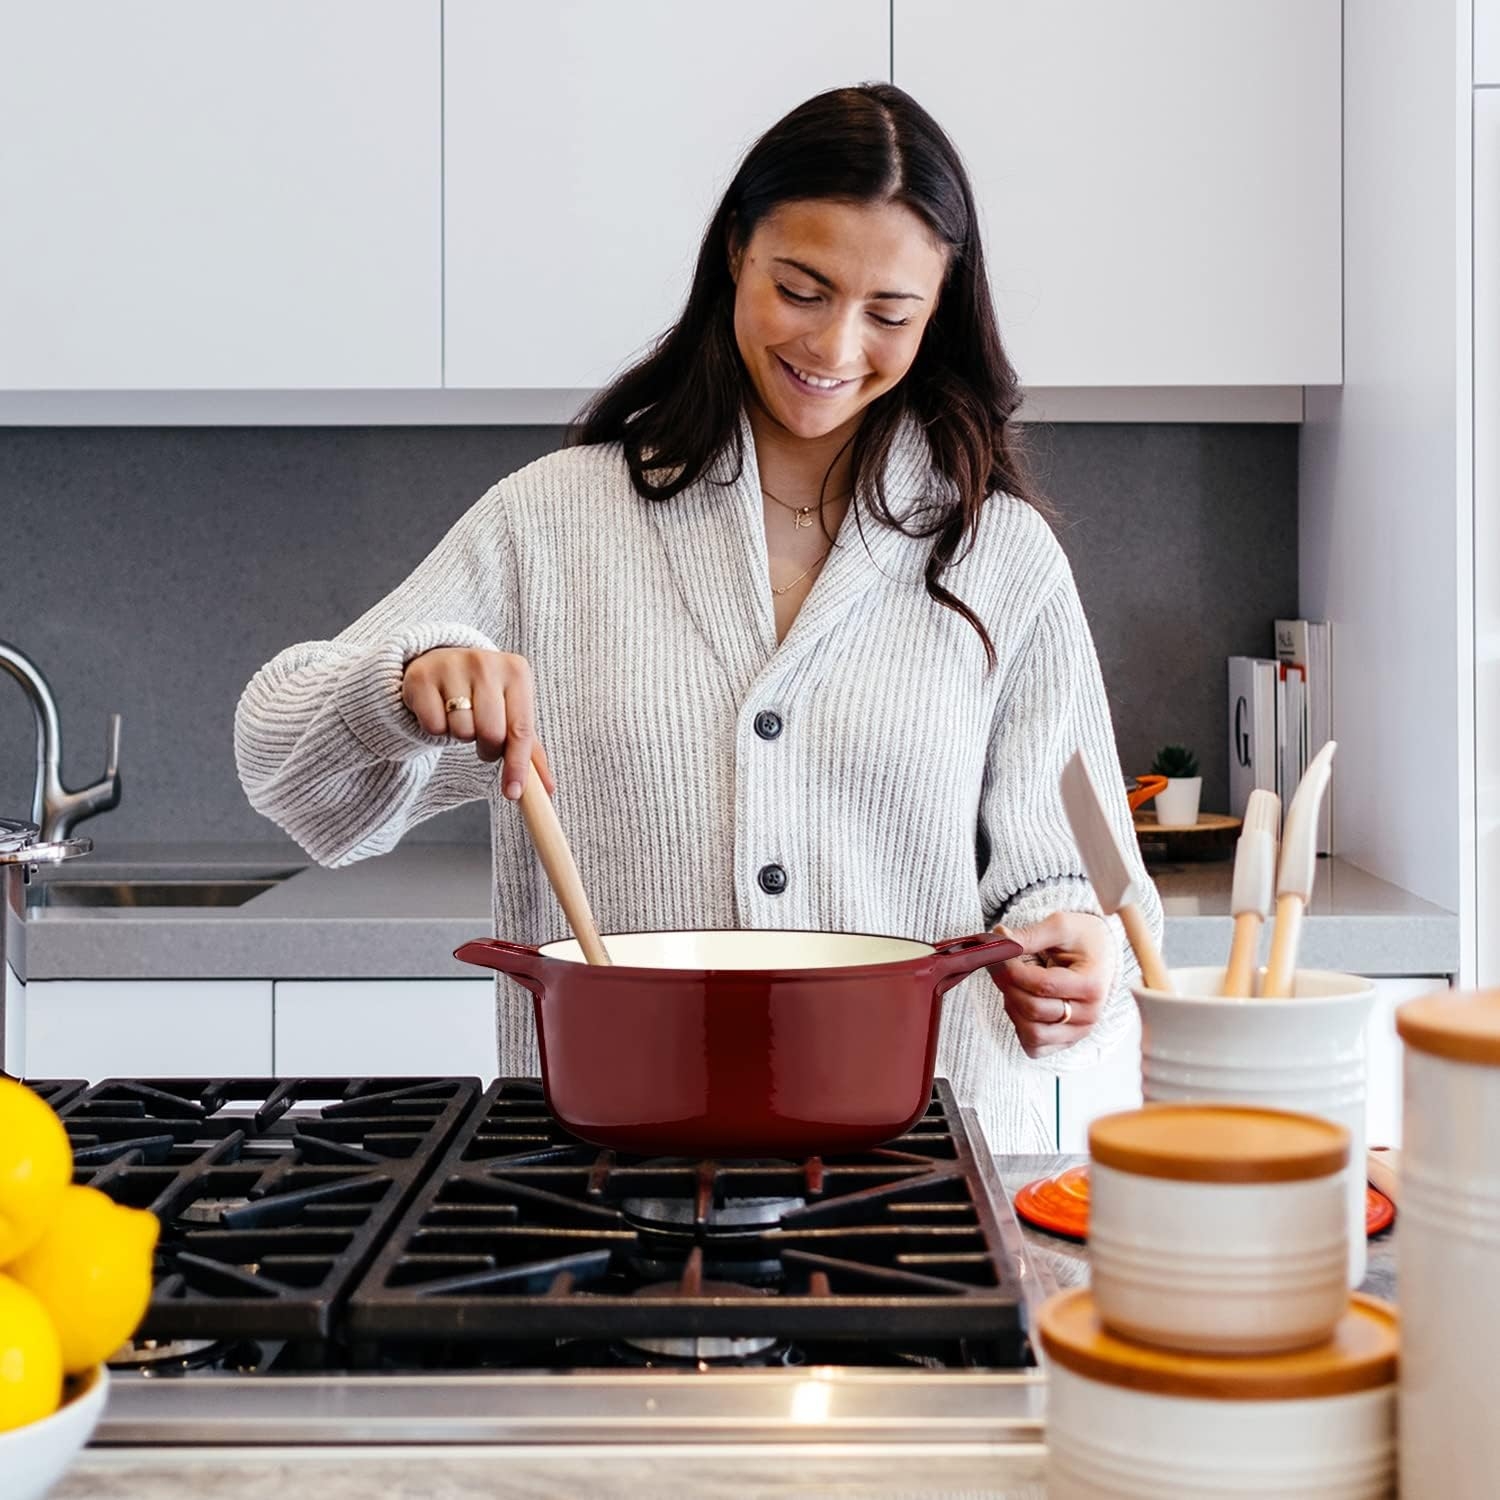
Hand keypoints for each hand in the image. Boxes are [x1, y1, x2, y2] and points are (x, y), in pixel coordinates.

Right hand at [401, 647, 555, 800]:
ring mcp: (452, 666)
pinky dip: (436, 729)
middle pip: (491, 733)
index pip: (521, 729)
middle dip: (487, 749)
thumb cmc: (484, 693)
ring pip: (461, 731)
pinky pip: (433, 726)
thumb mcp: (511, 710)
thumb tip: (547, 789)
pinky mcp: (422, 676)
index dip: (517, 765)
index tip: (513, 793)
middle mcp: (486, 663)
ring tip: (460, 718)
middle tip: (483, 742)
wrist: (441, 661)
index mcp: (516, 671)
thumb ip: (529, 748)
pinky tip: (440, 711)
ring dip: (461, 736)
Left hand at [990, 911, 1116, 1057]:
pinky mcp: (1065, 1042)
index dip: (1012, 970)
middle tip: (997, 963)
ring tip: (1013, 984)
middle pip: (1033, 1010)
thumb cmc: (1081, 938)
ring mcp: (1078, 1033)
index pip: (1042, 985)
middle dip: (1007, 985)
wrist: (1100, 953)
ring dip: (1012, 1006)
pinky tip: (1021, 1003)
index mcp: (1092, 985)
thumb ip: (1030, 936)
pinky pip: (1034, 1047)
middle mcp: (1090, 1015)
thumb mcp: (1059, 926)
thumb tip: (998, 941)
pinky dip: (1019, 1027)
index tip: (998, 952)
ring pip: (1031, 1033)